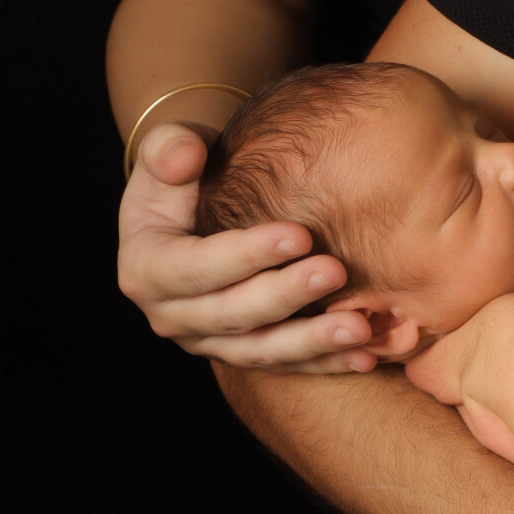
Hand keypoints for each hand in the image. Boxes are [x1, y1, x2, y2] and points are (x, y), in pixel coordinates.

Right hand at [116, 119, 367, 372]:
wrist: (197, 207)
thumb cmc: (185, 173)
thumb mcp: (168, 150)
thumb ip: (170, 148)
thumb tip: (185, 156)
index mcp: (146, 269)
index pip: (196, 268)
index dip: (246, 255)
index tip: (301, 234)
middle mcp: (172, 316)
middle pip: (232, 315)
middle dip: (286, 296)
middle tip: (336, 272)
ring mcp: (208, 341)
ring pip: (262, 350)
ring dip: (312, 343)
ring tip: (360, 328)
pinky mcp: (243, 352)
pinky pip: (286, 365)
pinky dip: (327, 364)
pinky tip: (367, 356)